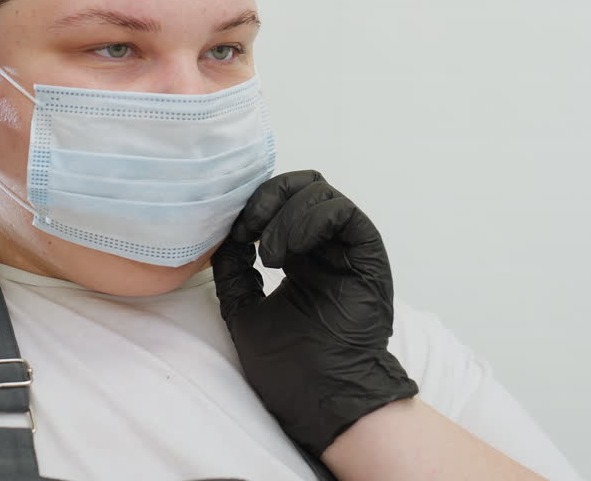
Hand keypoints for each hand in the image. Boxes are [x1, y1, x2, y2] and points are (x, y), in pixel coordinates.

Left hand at [212, 170, 419, 457]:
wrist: (322, 402)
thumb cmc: (290, 369)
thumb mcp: (244, 313)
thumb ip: (234, 274)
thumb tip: (224, 238)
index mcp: (301, 260)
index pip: (281, 205)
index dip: (254, 207)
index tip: (233, 234)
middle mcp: (327, 250)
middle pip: (301, 188)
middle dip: (268, 197)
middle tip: (248, 229)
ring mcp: (348, 251)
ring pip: (320, 193)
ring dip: (285, 214)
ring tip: (268, 255)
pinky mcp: (367, 256)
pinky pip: (342, 212)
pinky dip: (309, 219)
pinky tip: (287, 252)